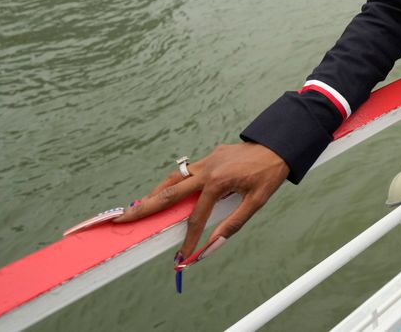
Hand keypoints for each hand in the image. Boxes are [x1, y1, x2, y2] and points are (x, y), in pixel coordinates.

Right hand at [114, 142, 288, 264]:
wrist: (279, 145)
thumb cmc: (269, 174)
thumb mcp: (256, 202)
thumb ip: (233, 224)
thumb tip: (211, 246)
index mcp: (218, 181)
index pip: (196, 216)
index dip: (188, 238)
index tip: (180, 255)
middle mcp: (207, 169)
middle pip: (169, 192)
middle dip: (145, 208)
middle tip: (121, 220)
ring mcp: (206, 160)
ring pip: (173, 178)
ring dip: (155, 193)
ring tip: (137, 208)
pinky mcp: (209, 156)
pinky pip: (184, 171)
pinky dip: (171, 183)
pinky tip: (164, 192)